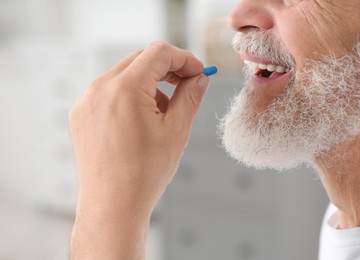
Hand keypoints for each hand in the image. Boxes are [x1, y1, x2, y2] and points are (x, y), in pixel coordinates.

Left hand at [69, 42, 209, 259]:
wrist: (112, 205)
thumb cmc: (143, 173)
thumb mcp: (176, 130)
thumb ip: (190, 96)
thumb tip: (200, 78)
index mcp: (124, 89)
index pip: (159, 53)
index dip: (184, 59)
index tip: (197, 72)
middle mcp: (100, 89)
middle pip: (140, 60)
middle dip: (167, 70)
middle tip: (186, 87)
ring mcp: (86, 101)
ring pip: (125, 75)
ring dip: (149, 85)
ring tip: (162, 114)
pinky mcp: (81, 114)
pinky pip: (109, 92)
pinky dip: (129, 97)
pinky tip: (141, 121)